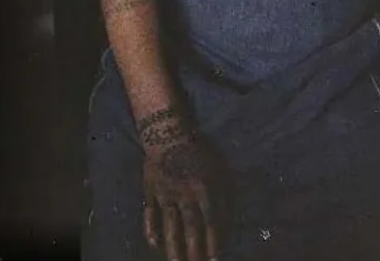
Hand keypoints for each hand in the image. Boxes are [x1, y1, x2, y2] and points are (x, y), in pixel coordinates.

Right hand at [143, 133, 228, 260]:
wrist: (168, 132)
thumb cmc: (199, 149)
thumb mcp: (219, 166)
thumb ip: (225, 191)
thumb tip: (230, 216)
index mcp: (204, 187)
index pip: (211, 220)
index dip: (214, 240)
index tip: (216, 258)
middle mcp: (185, 194)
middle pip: (190, 228)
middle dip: (194, 250)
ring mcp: (165, 194)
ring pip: (170, 226)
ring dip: (174, 248)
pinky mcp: (150, 192)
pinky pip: (150, 214)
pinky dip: (151, 229)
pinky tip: (154, 245)